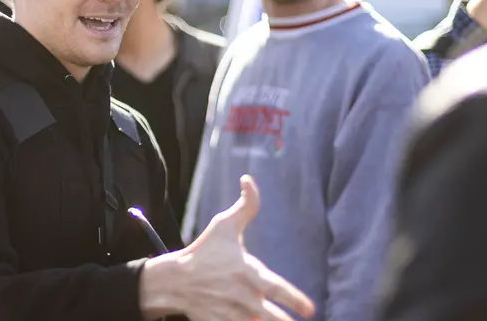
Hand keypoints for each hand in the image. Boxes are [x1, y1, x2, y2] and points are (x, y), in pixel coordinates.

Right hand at [141, 175, 314, 320]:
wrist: (175, 280)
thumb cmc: (204, 250)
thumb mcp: (224, 225)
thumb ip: (245, 206)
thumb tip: (249, 179)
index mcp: (246, 272)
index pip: (275, 288)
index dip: (294, 299)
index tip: (311, 310)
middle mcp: (241, 295)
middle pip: (270, 317)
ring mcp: (231, 313)